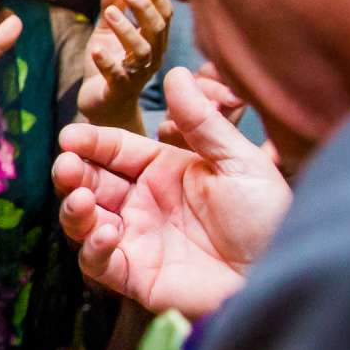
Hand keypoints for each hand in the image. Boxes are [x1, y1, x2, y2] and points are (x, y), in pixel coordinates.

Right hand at [52, 67, 292, 315]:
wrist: (283, 275)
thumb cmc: (268, 220)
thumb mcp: (239, 163)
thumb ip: (202, 122)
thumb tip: (175, 73)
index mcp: (163, 171)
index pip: (114, 150)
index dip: (90, 142)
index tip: (70, 137)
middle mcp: (143, 204)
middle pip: (90, 183)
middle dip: (71, 173)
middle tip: (67, 166)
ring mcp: (136, 240)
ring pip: (84, 221)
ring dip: (73, 209)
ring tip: (80, 199)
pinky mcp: (135, 276)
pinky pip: (98, 262)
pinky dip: (94, 249)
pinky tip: (108, 234)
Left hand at [78, 0, 174, 123]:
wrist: (100, 103)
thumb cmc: (109, 63)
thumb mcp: (107, 31)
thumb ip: (112, 4)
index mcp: (154, 40)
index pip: (164, 14)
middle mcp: (152, 57)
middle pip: (157, 29)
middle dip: (144, 7)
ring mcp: (137, 75)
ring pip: (141, 51)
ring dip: (126, 30)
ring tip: (109, 13)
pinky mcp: (118, 91)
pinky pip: (117, 75)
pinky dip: (107, 61)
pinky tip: (96, 48)